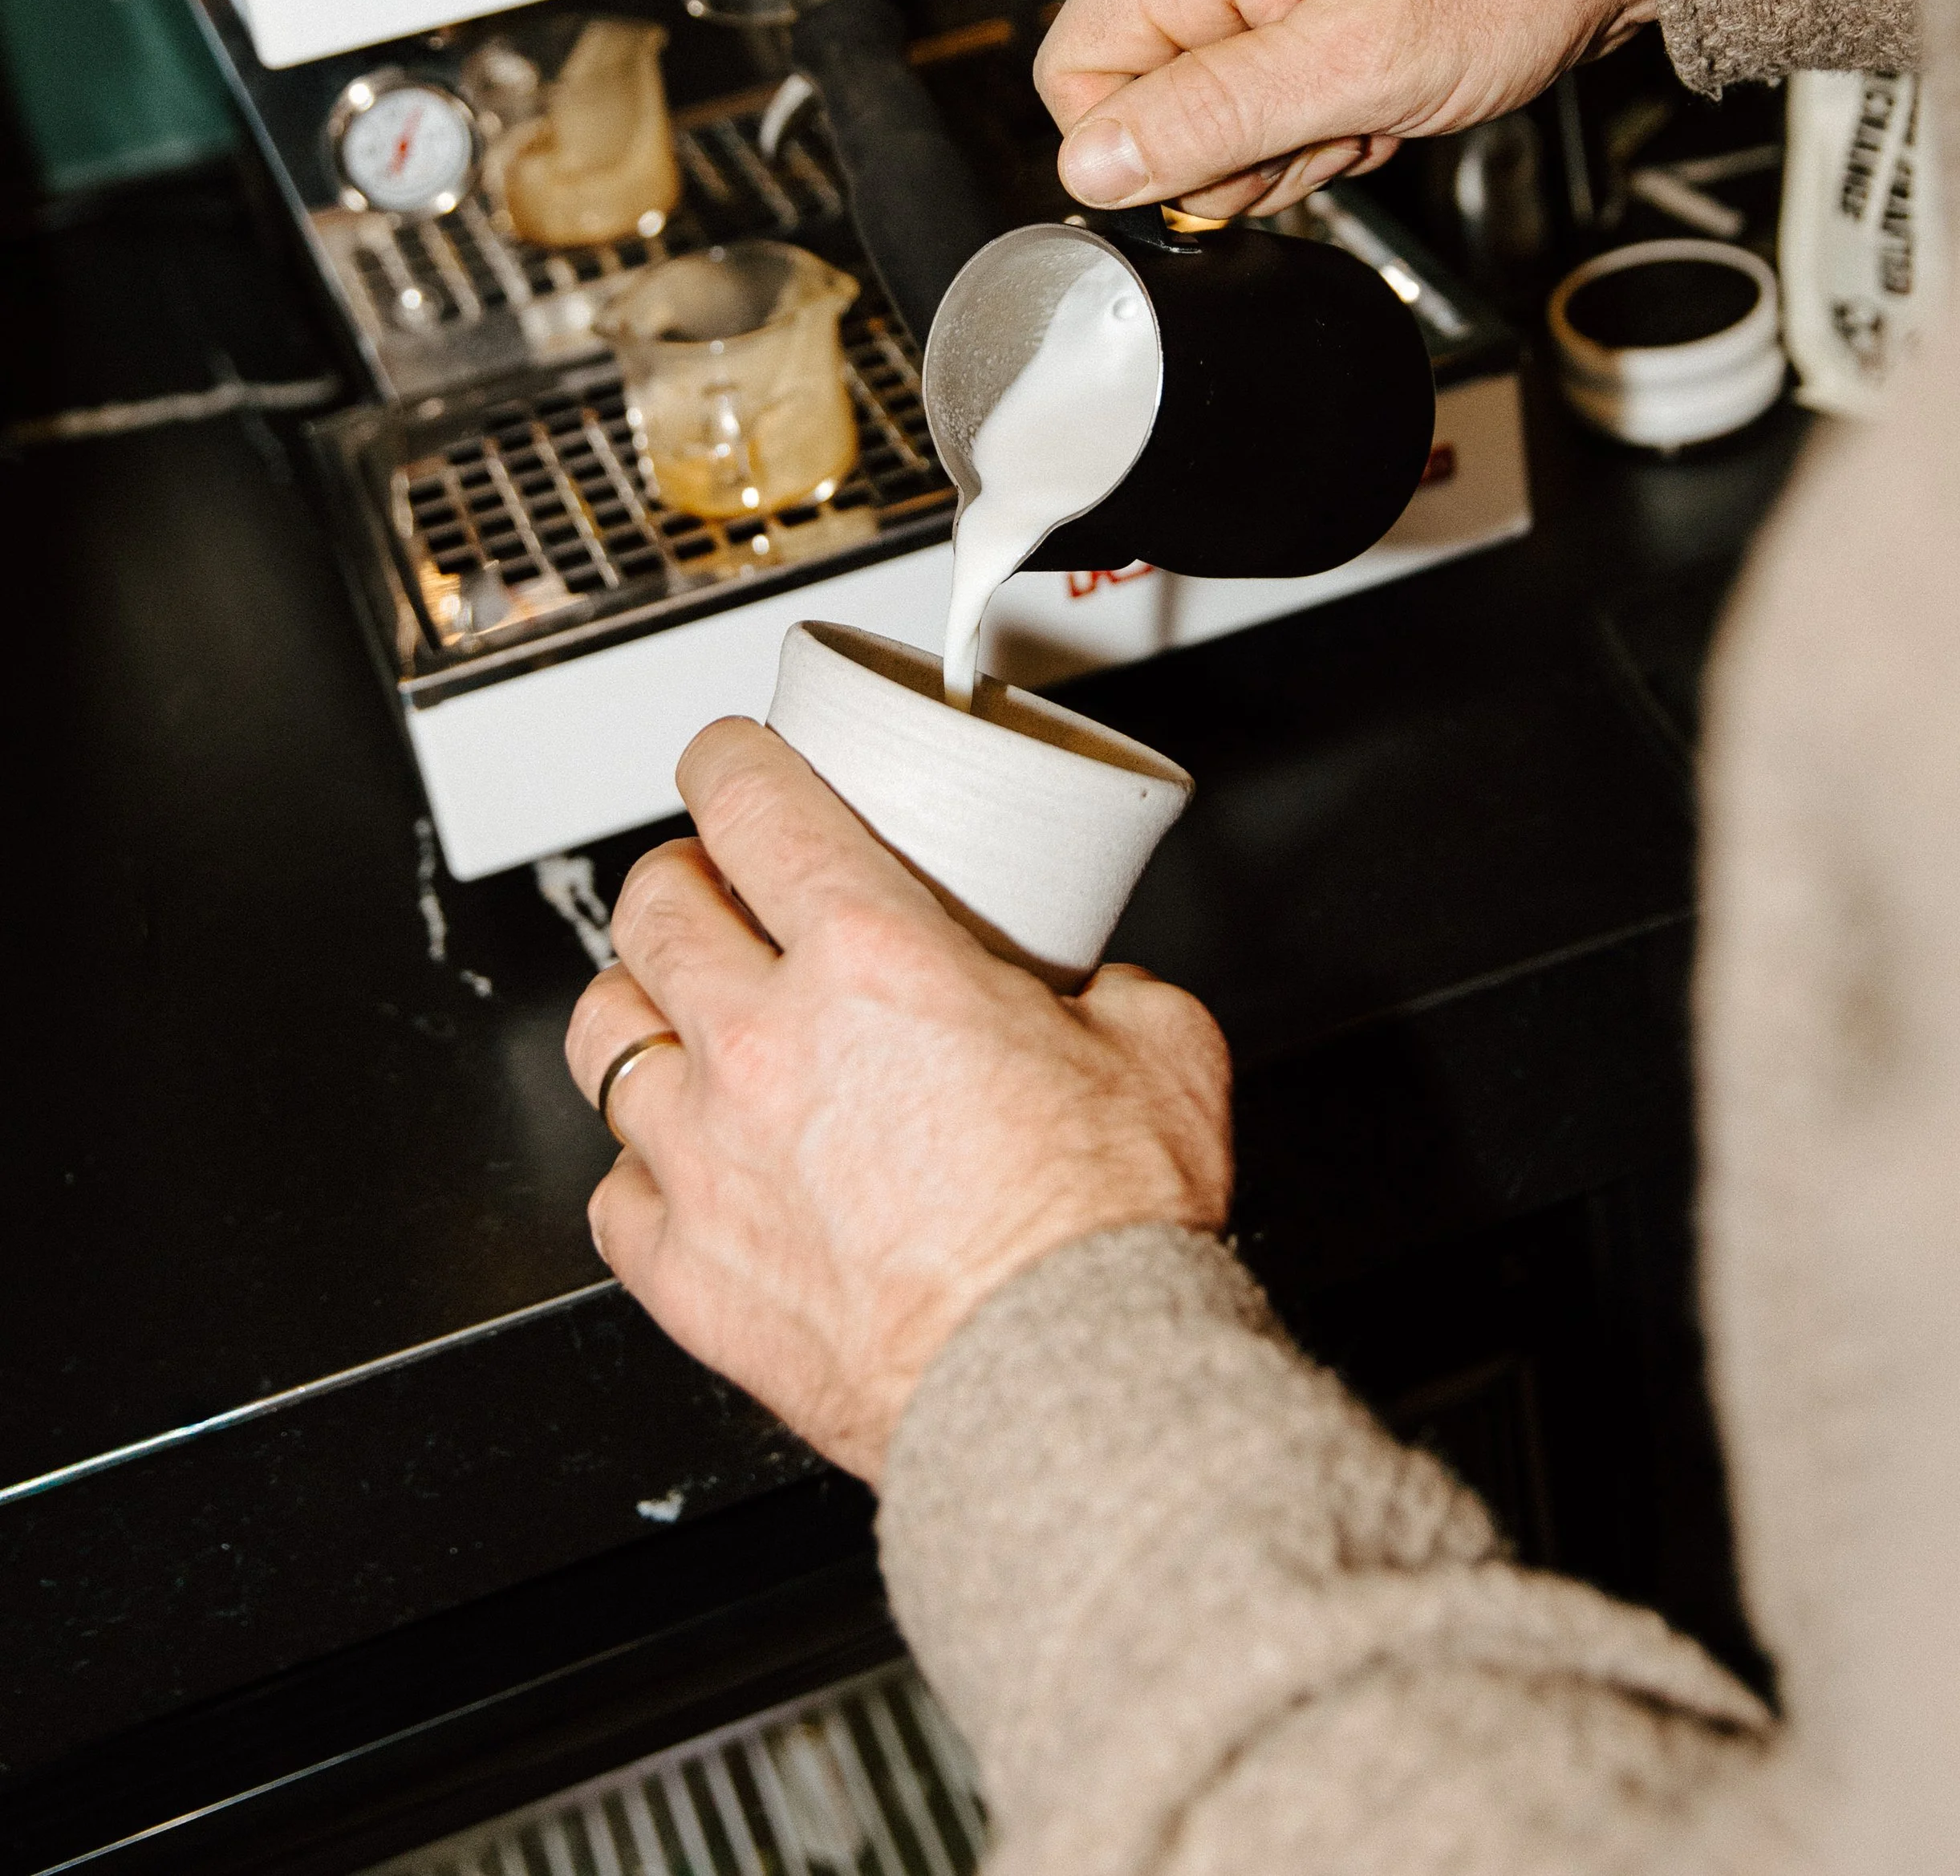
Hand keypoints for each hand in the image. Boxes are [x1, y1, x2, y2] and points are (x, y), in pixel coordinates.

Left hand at [564, 720, 1231, 1484]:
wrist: (1060, 1396)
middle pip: (652, 904)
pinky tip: (688, 1164)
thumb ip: (1112, 993)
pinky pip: (613, 1191)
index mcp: (870, 959)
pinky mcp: (686, 1270)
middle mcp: (762, 1043)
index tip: (729, 762)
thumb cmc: (1101, 1236)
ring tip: (680, 1016)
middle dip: (682, 877)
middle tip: (719, 891)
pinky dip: (644, 1168)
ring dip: (640, 1008)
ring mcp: (706, 1158)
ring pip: (600, 1033)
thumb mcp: (1162, 1050)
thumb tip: (1096, 994)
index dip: (726, 760)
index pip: (747, 802)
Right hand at [1036, 0, 1652, 217]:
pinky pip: (1263, 99)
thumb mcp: (1359, 59)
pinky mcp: (1295, 0)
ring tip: (1369, 100)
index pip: (1076, 73)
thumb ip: (1215, 113)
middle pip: (1142, 102)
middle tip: (1330, 122)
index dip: (1149, 145)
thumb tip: (1094, 164)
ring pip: (1207, 113)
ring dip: (1288, 141)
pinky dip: (1321, 122)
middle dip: (1235, 148)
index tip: (1241, 153)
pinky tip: (1379, 95)